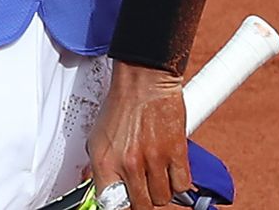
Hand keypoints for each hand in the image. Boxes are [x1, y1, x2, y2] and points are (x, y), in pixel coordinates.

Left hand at [87, 62, 191, 207]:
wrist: (143, 82)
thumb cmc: (122, 105)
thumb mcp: (98, 137)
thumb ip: (99, 166)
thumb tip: (100, 188)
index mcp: (105, 161)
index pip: (111, 204)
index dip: (118, 207)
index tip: (123, 204)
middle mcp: (128, 164)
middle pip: (140, 206)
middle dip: (141, 200)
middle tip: (141, 188)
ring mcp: (153, 161)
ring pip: (162, 198)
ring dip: (159, 190)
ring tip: (155, 173)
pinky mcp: (176, 154)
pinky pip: (181, 186)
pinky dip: (177, 182)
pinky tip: (169, 170)